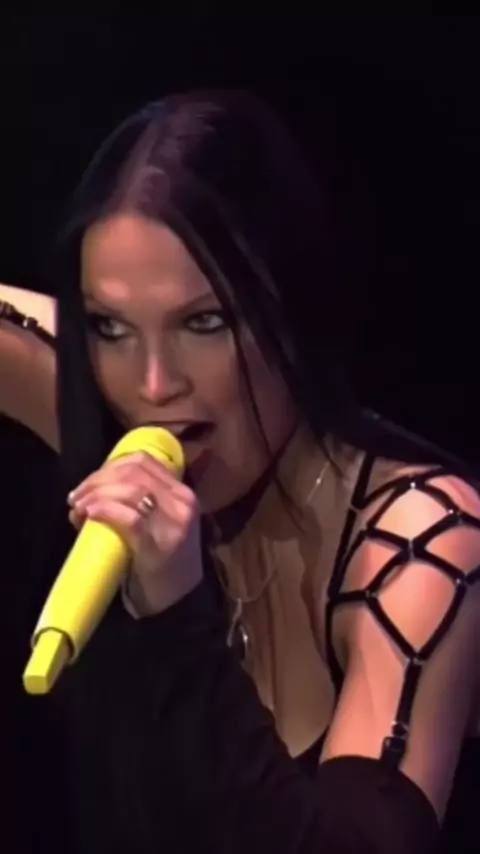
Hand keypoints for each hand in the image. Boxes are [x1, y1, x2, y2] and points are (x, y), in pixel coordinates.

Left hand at [67, 452, 201, 616]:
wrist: (180, 603)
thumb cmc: (162, 564)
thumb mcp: (157, 525)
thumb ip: (134, 505)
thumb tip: (88, 496)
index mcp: (182, 493)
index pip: (144, 462)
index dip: (110, 466)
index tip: (90, 482)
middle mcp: (182, 503)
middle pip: (134, 473)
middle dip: (98, 480)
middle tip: (77, 496)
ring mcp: (174, 524)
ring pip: (131, 489)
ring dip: (97, 493)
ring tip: (78, 506)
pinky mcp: (160, 546)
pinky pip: (131, 518)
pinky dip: (106, 510)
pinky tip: (90, 513)